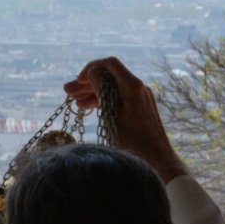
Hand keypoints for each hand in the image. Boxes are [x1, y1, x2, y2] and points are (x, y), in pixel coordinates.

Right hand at [64, 57, 187, 183]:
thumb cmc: (133, 140)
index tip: (78, 81)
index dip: (91, 68)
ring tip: (75, 104)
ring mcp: (140, 98)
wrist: (157, 159)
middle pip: (109, 77)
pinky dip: (103, 101)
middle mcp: (138, 88)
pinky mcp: (140, 108)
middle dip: (87, 83)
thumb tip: (92, 72)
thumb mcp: (111, 114)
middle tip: (67, 92)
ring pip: (112, 89)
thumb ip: (101, 90)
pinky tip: (89, 109)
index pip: (109, 64)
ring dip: (93, 93)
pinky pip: (119, 98)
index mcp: (132, 86)